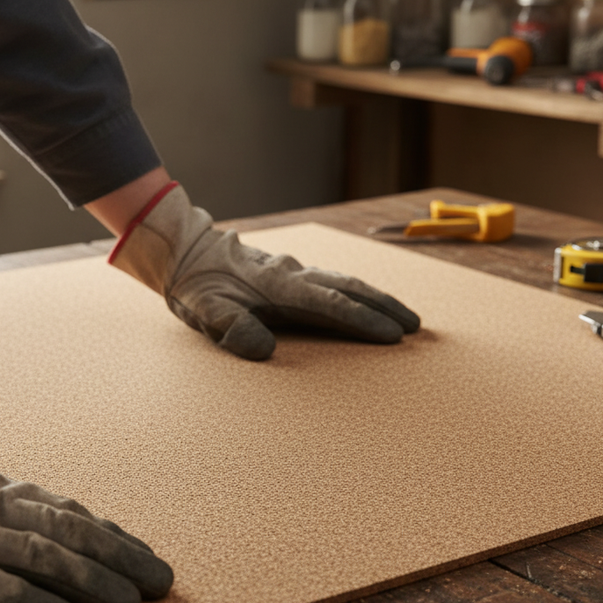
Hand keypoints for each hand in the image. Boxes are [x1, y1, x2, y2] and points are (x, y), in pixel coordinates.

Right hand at [0, 397, 172, 602]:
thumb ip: (16, 520)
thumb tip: (69, 544)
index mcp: (6, 493)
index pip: (75, 515)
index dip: (116, 538)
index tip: (149, 557)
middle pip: (72, 534)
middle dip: (121, 559)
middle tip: (160, 583)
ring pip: (42, 557)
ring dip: (90, 580)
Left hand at [109, 183, 419, 359]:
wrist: (186, 253)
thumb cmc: (197, 287)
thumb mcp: (205, 311)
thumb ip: (231, 328)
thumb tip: (263, 349)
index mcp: (280, 289)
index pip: (332, 306)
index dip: (364, 321)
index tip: (393, 335)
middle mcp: (294, 276)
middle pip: (351, 289)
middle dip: (385, 307)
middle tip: (416, 327)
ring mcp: (294, 272)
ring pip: (346, 282)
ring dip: (377, 298)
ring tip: (404, 315)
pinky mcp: (290, 274)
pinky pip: (334, 281)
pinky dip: (357, 292)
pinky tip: (365, 300)